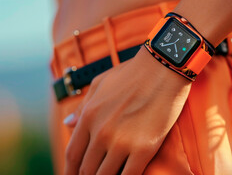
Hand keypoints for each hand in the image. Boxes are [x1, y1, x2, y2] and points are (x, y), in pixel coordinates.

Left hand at [63, 48, 190, 174]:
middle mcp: (101, 132)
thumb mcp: (101, 84)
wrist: (164, 67)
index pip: (72, 154)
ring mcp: (122, 141)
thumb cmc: (134, 73)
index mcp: (89, 116)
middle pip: (87, 169)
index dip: (71, 170)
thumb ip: (83, 106)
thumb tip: (67, 123)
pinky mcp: (144, 148)